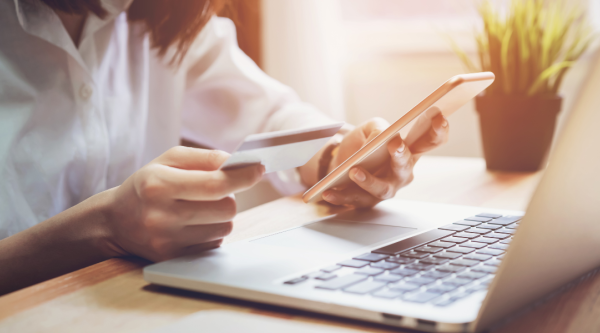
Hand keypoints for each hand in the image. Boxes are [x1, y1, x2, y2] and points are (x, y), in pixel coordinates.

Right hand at [103, 147, 264, 261]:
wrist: (116, 221)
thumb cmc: (148, 184)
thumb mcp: (169, 160)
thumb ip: (205, 157)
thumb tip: (237, 163)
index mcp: (158, 184)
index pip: (215, 184)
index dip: (243, 177)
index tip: (258, 169)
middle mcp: (160, 215)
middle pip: (226, 208)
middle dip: (230, 196)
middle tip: (217, 191)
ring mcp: (166, 241)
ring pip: (225, 227)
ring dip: (222, 216)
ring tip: (200, 208)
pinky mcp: (173, 259)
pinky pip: (214, 244)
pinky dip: (212, 232)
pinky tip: (194, 224)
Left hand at [322, 114, 448, 207]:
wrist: (341, 162)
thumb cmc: (364, 144)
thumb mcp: (370, 129)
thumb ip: (377, 129)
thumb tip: (380, 139)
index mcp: (409, 151)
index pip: (431, 141)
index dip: (439, 131)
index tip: (439, 117)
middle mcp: (402, 173)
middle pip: (406, 167)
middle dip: (402, 156)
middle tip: (395, 144)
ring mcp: (386, 188)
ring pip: (382, 189)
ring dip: (368, 181)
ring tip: (354, 171)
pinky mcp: (366, 201)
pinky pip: (354, 200)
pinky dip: (341, 196)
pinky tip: (328, 192)